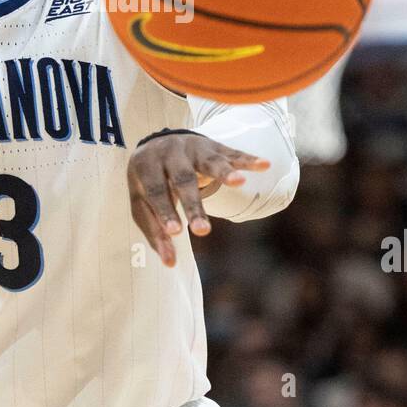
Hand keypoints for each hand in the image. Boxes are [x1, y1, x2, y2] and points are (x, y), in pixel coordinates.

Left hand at [127, 132, 268, 266]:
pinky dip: (248, 160)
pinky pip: (233, 154)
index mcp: (146, 166)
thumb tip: (170, 263)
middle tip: (202, 231)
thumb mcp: (142, 204)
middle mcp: (170, 153)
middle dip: (194, 206)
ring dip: (225, 172)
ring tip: (239, 182)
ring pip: (210, 162)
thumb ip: (155, 232)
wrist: (157, 143)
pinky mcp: (214, 147)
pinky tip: (264, 165)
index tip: (176, 233)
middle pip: (183, 180)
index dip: (165, 212)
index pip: (156, 192)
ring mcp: (194, 148)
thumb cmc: (149, 183)